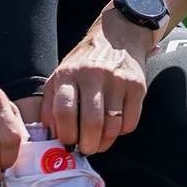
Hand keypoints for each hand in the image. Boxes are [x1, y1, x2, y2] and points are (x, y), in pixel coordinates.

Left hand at [44, 19, 149, 155]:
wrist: (118, 37)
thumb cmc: (84, 63)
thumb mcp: (60, 76)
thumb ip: (50, 105)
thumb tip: (53, 136)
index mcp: (69, 74)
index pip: (64, 111)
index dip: (65, 134)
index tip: (67, 143)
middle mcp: (93, 75)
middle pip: (91, 122)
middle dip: (87, 145)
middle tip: (85, 149)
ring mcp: (118, 80)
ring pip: (112, 127)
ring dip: (104, 143)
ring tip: (99, 143)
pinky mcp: (137, 86)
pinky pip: (130, 123)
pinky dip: (121, 133)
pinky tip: (114, 128)